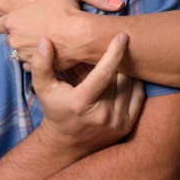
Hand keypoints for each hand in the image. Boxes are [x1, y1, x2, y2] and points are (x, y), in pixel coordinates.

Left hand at [0, 0, 122, 69]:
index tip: (18, 20)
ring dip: (29, 48)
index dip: (7, 23)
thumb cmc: (63, 10)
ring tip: (44, 39)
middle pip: (10, 39)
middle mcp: (15, 40)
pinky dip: (38, 59)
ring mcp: (26, 55)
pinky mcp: (39, 66)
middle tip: (36, 28)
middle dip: (19, 35)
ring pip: (21, 53)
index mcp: (13, 22)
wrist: (80, 35)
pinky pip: (32, 64)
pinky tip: (49, 52)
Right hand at [32, 35, 143, 156]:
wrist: (67, 144)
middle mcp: (102, 115)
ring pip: (130, 85)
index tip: (122, 36)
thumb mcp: (43, 88)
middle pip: (119, 77)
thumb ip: (42, 64)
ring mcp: (117, 122)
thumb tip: (46, 41)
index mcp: (81, 103)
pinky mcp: (127, 126)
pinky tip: (125, 75)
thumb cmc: (55, 109)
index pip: (103, 74)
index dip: (114, 53)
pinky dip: (134, 82)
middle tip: (117, 45)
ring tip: (119, 61)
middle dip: (118, 61)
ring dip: (126, 71)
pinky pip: (138, 96)